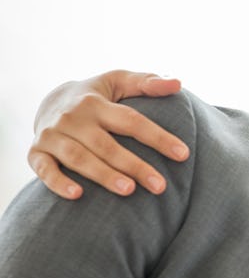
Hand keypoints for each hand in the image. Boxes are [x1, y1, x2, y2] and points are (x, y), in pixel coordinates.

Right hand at [28, 70, 189, 198]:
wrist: (49, 101)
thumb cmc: (97, 95)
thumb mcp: (120, 82)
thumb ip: (148, 83)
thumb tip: (178, 83)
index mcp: (96, 103)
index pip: (132, 121)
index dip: (158, 138)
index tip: (183, 154)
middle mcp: (73, 118)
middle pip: (107, 145)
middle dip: (134, 166)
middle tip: (160, 186)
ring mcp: (52, 136)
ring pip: (79, 158)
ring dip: (103, 175)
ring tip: (129, 191)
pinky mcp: (36, 152)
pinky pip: (44, 170)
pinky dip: (58, 182)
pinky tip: (78, 195)